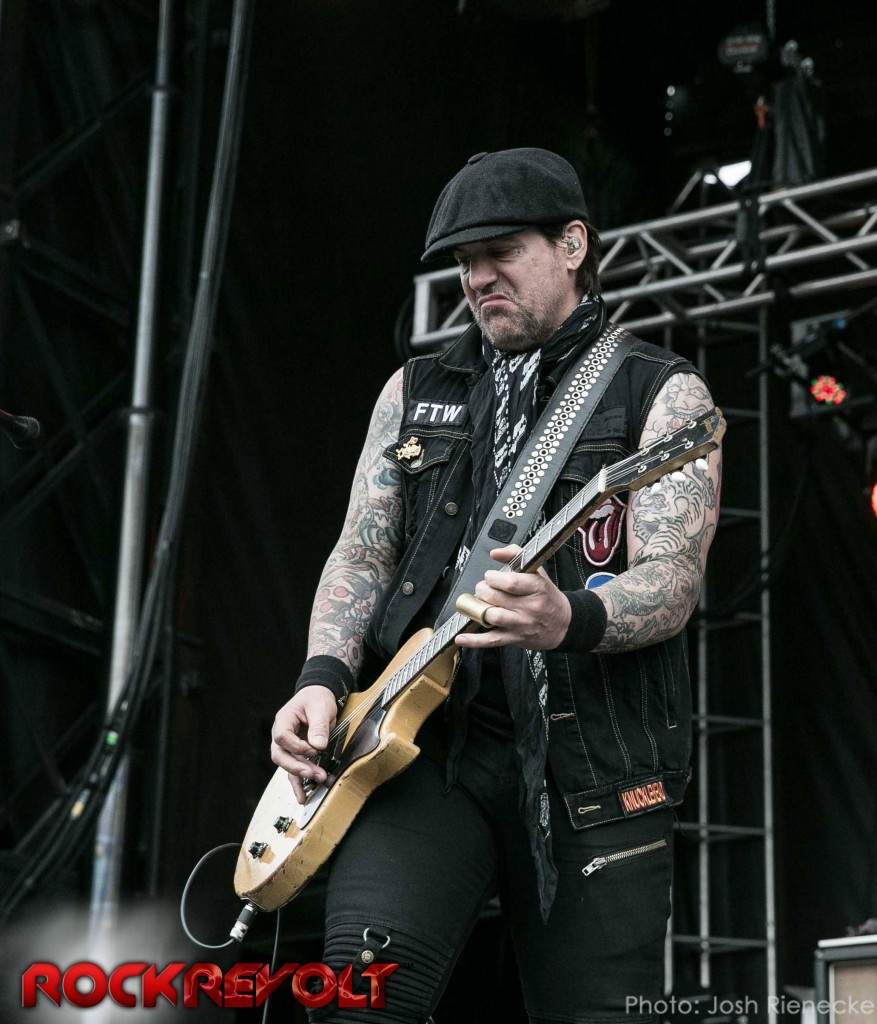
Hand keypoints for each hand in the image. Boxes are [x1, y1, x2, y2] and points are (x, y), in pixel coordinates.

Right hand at [270, 685, 337, 803]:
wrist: (318, 696)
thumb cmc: (316, 698)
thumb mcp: (320, 707)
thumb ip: (318, 726)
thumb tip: (318, 746)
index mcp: (284, 720)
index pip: (282, 737)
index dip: (296, 746)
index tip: (314, 749)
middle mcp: (281, 734)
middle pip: (280, 755)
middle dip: (296, 766)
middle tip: (313, 773)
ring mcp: (287, 745)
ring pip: (287, 765)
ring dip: (301, 776)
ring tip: (316, 782)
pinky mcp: (296, 753)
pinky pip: (294, 769)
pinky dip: (300, 781)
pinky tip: (304, 795)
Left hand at [454, 545, 571, 650]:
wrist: (563, 624)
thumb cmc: (547, 596)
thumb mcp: (537, 571)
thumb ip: (516, 555)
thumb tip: (495, 552)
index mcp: (537, 587)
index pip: (511, 582)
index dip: (494, 577)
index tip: (490, 576)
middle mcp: (530, 607)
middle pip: (497, 598)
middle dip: (483, 590)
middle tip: (483, 588)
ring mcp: (521, 625)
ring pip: (493, 617)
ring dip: (479, 608)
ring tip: (480, 603)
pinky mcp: (514, 638)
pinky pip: (491, 640)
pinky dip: (474, 640)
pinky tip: (461, 637)